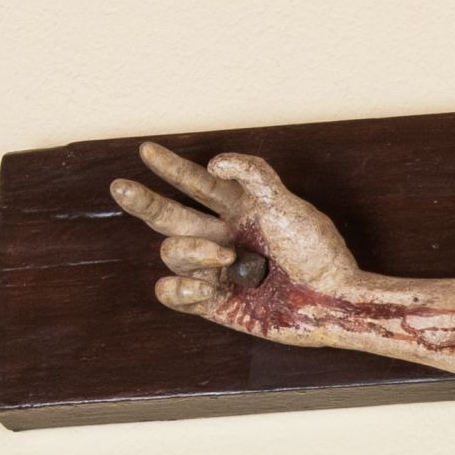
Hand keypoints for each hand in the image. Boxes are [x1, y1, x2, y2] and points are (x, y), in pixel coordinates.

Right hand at [108, 144, 362, 329]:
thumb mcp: (291, 207)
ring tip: (227, 256)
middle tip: (121, 188)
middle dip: (145, 202)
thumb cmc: (320, 254)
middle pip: (169, 216)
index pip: (197, 184)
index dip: (172, 169)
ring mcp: (216, 270)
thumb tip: (215, 162)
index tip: (148, 151)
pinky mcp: (215, 303)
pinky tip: (202, 287)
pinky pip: (174, 295)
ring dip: (194, 251)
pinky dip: (180, 290)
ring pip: (173, 253)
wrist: (333, 302)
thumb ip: (255, 177)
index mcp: (239, 209)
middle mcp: (223, 236)